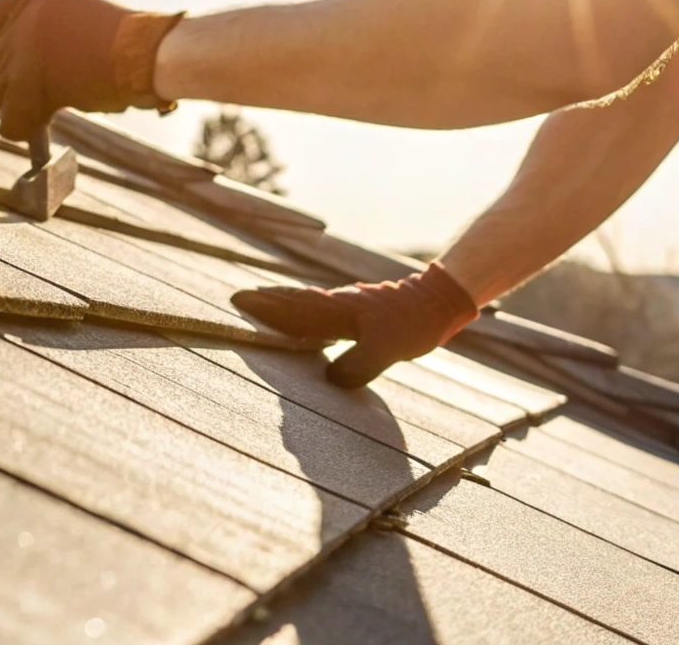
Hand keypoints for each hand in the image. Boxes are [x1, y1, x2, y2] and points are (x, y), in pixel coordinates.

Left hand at [0, 0, 182, 141]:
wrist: (145, 55)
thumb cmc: (127, 42)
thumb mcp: (80, 18)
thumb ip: (49, 31)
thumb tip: (27, 58)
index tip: (5, 57)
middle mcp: (23, 21)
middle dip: (16, 80)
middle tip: (47, 88)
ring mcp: (22, 53)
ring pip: (2, 93)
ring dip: (26, 102)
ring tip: (62, 97)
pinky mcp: (25, 87)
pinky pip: (10, 120)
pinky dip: (27, 127)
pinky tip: (50, 118)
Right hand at [233, 263, 477, 388]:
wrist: (439, 299)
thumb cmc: (413, 322)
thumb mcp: (386, 349)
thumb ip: (357, 365)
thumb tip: (330, 382)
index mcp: (338, 311)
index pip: (294, 310)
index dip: (267, 308)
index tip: (239, 302)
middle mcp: (337, 304)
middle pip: (294, 300)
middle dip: (267, 300)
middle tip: (240, 298)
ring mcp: (348, 304)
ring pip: (307, 301)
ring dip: (284, 301)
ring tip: (263, 303)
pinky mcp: (360, 309)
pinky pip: (321, 307)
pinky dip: (304, 308)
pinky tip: (308, 318)